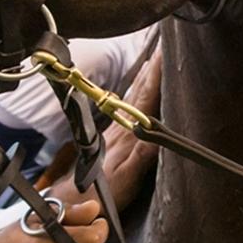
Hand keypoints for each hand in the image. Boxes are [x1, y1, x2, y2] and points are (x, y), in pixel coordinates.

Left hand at [45, 46, 162, 209]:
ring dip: (147, 75)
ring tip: (157, 57)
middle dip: (154, 67)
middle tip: (166, 44)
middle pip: (142, 90)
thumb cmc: (105, 191)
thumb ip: (142, 157)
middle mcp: (123, 126)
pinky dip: (139, 91)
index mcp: (129, 133)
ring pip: (135, 95)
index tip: (166, 52)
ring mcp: (118, 128)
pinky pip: (130, 105)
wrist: (77, 198)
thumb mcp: (127, 178)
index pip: (147, 98)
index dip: (157, 75)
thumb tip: (158, 138)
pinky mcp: (115, 134)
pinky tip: (142, 86)